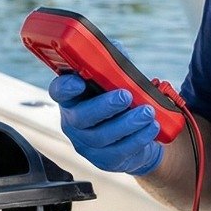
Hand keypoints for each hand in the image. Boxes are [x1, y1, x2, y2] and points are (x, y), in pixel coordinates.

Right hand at [48, 73, 163, 176]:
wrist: (135, 135)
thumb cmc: (120, 100)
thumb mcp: (116, 79)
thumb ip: (113, 63)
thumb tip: (116, 49)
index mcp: (72, 97)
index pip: (58, 91)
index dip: (65, 87)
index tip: (79, 81)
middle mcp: (73, 122)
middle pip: (80, 117)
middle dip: (104, 106)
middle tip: (126, 95)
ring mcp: (86, 144)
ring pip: (102, 136)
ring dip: (128, 123)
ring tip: (148, 112)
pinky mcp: (104, 160)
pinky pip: (119, 152)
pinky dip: (138, 139)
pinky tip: (152, 127)